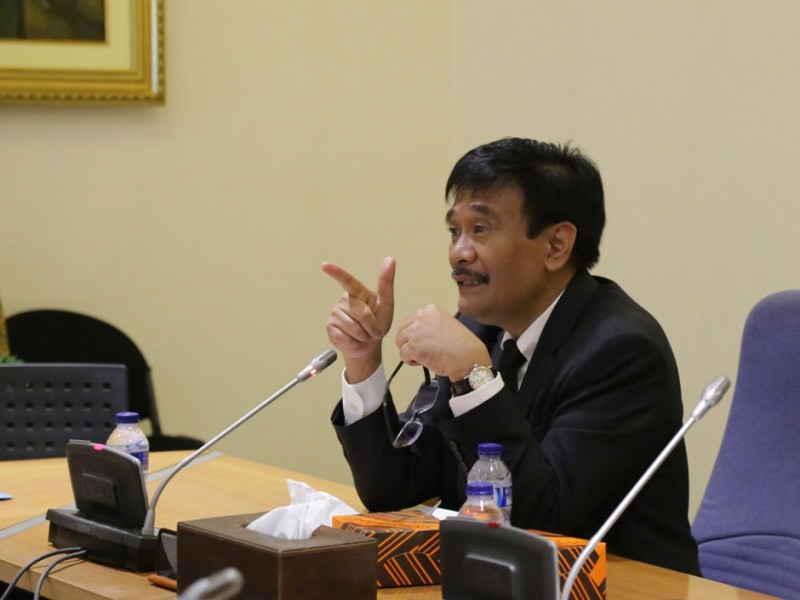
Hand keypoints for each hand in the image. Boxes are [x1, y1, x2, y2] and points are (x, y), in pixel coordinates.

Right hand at [322, 257, 395, 382]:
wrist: (369, 346)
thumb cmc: (378, 324)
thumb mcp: (386, 304)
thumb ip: (386, 283)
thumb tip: (390, 259)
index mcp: (357, 292)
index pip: (347, 281)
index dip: (336, 273)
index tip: (325, 265)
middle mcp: (344, 300)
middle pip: (361, 312)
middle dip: (371, 325)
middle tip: (373, 330)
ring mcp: (335, 314)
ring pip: (353, 326)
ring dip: (363, 335)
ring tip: (364, 335)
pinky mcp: (330, 327)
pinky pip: (344, 336)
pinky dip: (353, 341)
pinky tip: (353, 340)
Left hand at [395, 305, 490, 379]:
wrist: (468, 358)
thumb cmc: (461, 345)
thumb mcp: (445, 323)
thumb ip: (430, 324)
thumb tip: (417, 333)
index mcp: (429, 310)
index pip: (410, 321)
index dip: (416, 334)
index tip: (425, 341)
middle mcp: (420, 317)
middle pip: (402, 331)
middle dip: (410, 342)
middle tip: (425, 350)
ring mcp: (415, 331)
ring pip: (400, 343)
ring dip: (410, 352)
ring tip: (425, 356)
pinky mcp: (412, 346)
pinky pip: (403, 355)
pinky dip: (410, 361)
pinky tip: (424, 361)